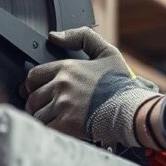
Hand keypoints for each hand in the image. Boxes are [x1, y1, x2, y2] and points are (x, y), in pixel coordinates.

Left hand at [22, 27, 158, 146]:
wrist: (131, 110)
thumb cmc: (121, 85)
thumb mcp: (107, 52)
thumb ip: (82, 37)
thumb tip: (54, 35)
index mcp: (67, 68)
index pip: (33, 75)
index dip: (33, 84)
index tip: (38, 90)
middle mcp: (61, 86)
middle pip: (33, 96)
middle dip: (38, 102)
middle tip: (47, 107)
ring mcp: (62, 106)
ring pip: (37, 114)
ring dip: (43, 117)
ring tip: (55, 118)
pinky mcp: (66, 125)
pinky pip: (45, 128)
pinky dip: (49, 129)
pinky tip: (59, 128)